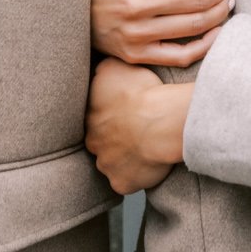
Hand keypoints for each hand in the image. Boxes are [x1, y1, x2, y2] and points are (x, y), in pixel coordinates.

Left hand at [85, 57, 191, 193]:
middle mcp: (93, 142)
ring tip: (146, 148)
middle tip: (136, 130)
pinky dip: (137, 176)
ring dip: (125, 158)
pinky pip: (128, 183)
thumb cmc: (141, 92)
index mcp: (90, 116)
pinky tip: (150, 164)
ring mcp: (106, 165)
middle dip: (115, 139)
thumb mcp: (113, 67)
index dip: (112, 115)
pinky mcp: (122, 184)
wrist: (160, 121)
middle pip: (101, 142)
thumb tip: (96, 72)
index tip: (127, 113)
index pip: (95, 118)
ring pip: (113, 164)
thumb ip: (100, 71)